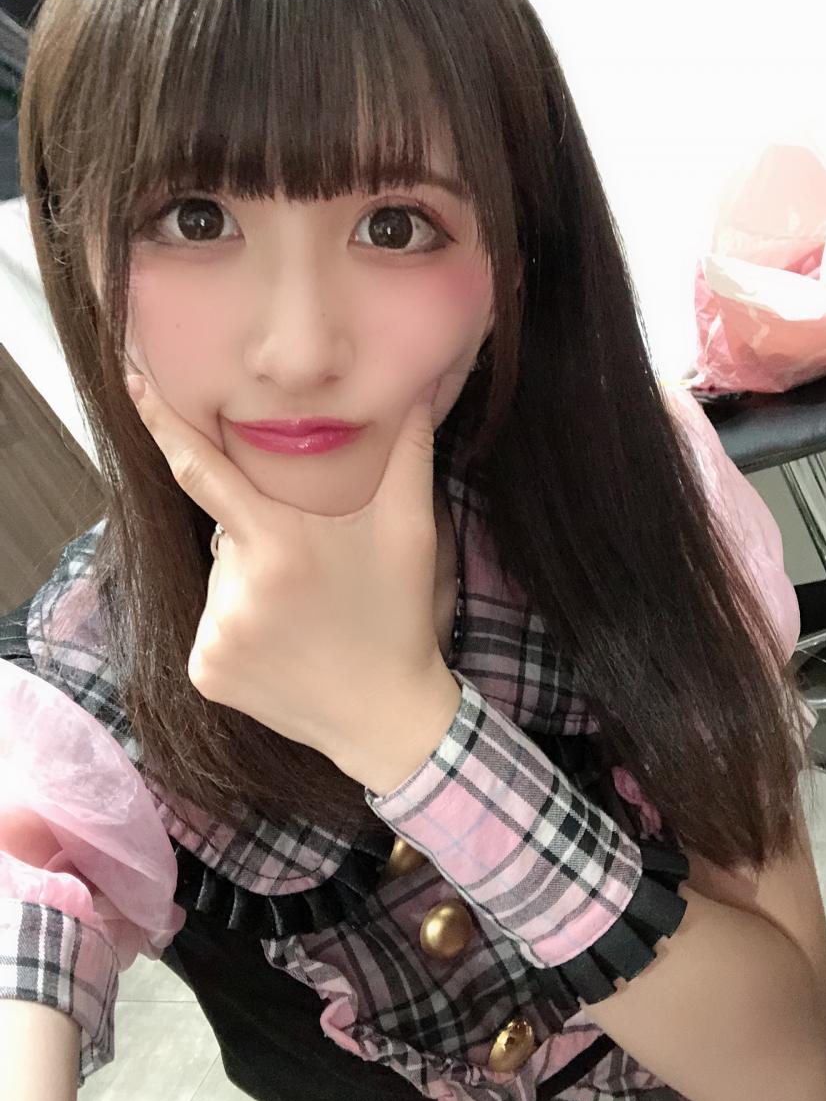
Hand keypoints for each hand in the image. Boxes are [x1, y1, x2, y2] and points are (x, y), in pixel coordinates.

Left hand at [128, 376, 460, 792]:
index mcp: (278, 546)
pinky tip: (281, 643)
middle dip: (259, 535)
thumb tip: (419, 388)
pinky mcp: (203, 672)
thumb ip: (408, 454)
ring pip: (220, 579)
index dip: (163, 424)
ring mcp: (213, 636)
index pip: (203, 470)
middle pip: (226, 533)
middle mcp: (234, 591)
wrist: (386, 718)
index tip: (131, 383)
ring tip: (302, 611)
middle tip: (310, 566)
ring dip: (249, 580)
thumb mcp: (410, 532)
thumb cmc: (397, 616)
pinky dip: (239, 624)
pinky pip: (211, 625)